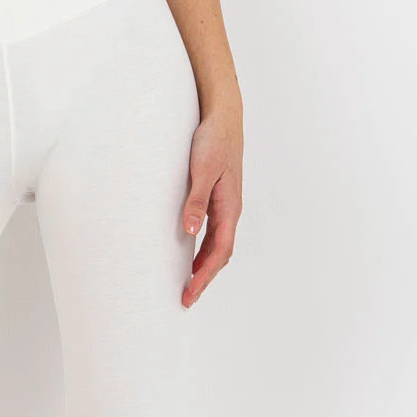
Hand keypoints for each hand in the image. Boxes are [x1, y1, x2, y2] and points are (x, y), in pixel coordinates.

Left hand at [181, 107, 242, 307]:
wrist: (223, 118)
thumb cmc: (213, 141)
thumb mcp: (201, 170)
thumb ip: (195, 200)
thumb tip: (190, 231)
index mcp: (229, 208)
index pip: (219, 253)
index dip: (204, 277)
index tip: (189, 294)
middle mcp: (230, 211)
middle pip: (220, 255)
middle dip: (204, 279)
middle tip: (185, 298)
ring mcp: (225, 206)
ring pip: (218, 245)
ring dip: (204, 266)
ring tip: (188, 284)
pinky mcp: (218, 198)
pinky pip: (213, 232)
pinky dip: (203, 249)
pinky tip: (191, 253)